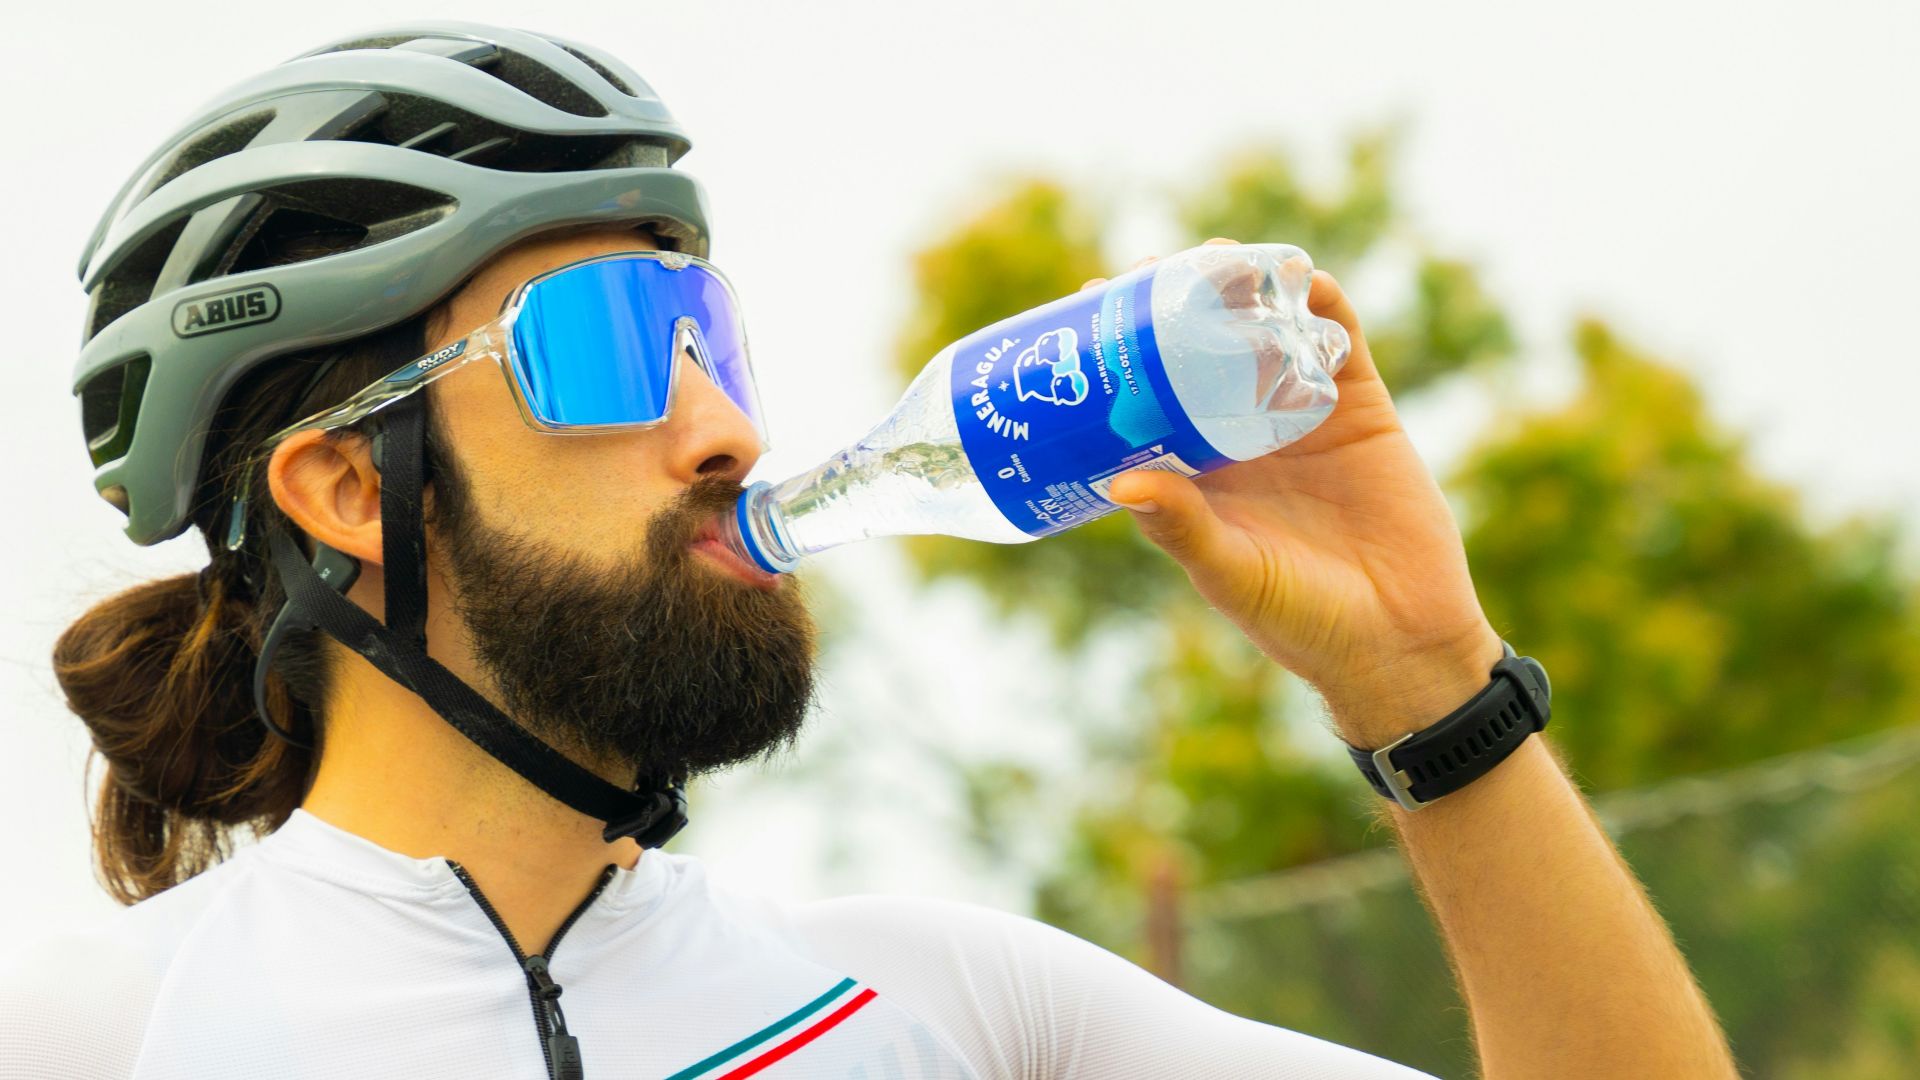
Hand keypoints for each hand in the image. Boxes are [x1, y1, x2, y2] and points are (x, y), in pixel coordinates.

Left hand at [1096, 240, 1502, 746]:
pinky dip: (1320, 304)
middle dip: (1175, 305)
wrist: (1397, 640)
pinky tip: (1299, 275)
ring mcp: (1301, 414)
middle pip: (1199, 348)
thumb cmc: (1300, 620)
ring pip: (1265, 332)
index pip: (1146, 394)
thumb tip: (1118, 480)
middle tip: (1145, 270)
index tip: (1087, 309)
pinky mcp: (1360, 408)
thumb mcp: (1228, 571)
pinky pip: (1339, 342)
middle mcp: (1242, 432)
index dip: (1119, 352)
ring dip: (1243, 290)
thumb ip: (1180, 527)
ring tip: (1215, 257)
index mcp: (1198, 469)